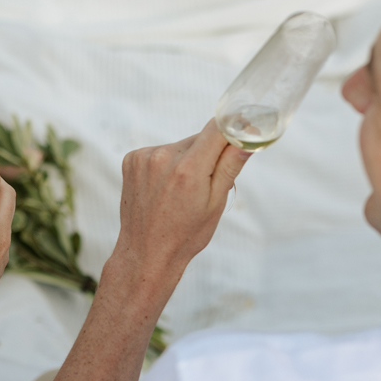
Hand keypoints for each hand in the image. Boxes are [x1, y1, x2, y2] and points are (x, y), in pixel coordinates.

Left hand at [112, 119, 251, 278]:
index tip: (246, 130)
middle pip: (200, 139)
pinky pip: (160, 152)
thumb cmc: (185, 234)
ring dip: (187, 159)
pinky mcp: (131, 160)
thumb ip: (230, 165)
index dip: (234, 127)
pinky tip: (164, 188)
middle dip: (209, 153)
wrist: (146, 252)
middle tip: (206, 183)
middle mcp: (163, 157)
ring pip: (180, 146)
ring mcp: (144, 157)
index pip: (218, 128)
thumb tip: (249, 137)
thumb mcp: (215, 203)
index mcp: (188, 169)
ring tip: (180, 191)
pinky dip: (167, 164)